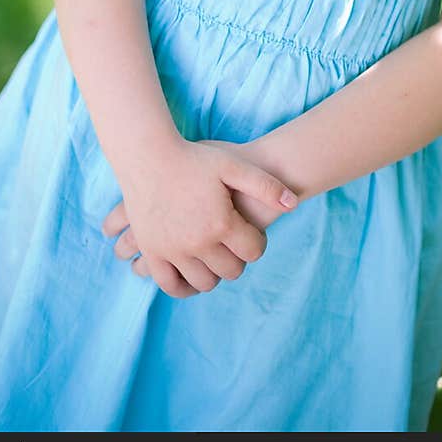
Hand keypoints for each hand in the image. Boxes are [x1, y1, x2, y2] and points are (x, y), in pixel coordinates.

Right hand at [101, 137, 297, 297]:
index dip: (257, 243)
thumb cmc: (193, 158)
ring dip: (214, 273)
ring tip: (214, 254)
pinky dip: (184, 286)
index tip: (251, 232)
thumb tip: (294, 204)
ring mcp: (173, 250)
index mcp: (221, 223)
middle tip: (233, 244)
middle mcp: (198, 242)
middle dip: (238, 259)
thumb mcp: (233, 165)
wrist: (148, 155)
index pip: (254, 252)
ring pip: (204, 283)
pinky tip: (192, 273)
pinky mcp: (152, 252)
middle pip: (231, 271)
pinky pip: (171, 285)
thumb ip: (265, 185)